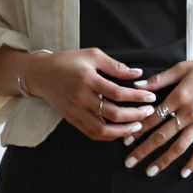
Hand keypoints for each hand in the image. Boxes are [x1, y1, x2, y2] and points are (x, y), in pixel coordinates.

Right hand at [23, 47, 158, 140]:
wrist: (41, 74)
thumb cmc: (68, 61)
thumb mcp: (92, 55)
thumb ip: (115, 66)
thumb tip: (137, 74)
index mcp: (87, 79)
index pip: (117, 93)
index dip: (137, 97)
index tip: (151, 97)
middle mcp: (81, 98)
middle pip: (113, 113)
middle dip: (135, 115)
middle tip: (149, 112)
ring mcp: (75, 111)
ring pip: (103, 130)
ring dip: (124, 130)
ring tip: (138, 126)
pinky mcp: (72, 120)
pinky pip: (92, 133)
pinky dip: (109, 136)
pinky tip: (121, 131)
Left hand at [122, 54, 192, 178]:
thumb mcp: (183, 68)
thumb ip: (160, 79)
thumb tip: (137, 86)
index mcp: (179, 96)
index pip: (153, 117)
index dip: (138, 130)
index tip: (125, 141)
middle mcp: (189, 112)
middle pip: (162, 136)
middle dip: (144, 150)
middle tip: (129, 162)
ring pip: (179, 146)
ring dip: (163, 160)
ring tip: (150, 171)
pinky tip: (183, 173)